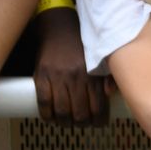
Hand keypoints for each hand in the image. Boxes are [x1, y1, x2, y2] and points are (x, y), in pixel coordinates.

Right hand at [33, 10, 108, 125]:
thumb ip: (108, 76)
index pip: (98, 108)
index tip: (97, 122)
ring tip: (67, 121)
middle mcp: (76, 77)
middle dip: (82, 123)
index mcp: (92, 74)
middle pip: (80, 114)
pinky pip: (43, 102)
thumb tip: (109, 95)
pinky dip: (47, 115)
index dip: (98, 121)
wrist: (58, 26)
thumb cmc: (81, 44)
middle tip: (81, 123)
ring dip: (65, 122)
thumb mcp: (99, 58)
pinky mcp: (41, 75)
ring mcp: (57, 77)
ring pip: (62, 112)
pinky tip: (51, 117)